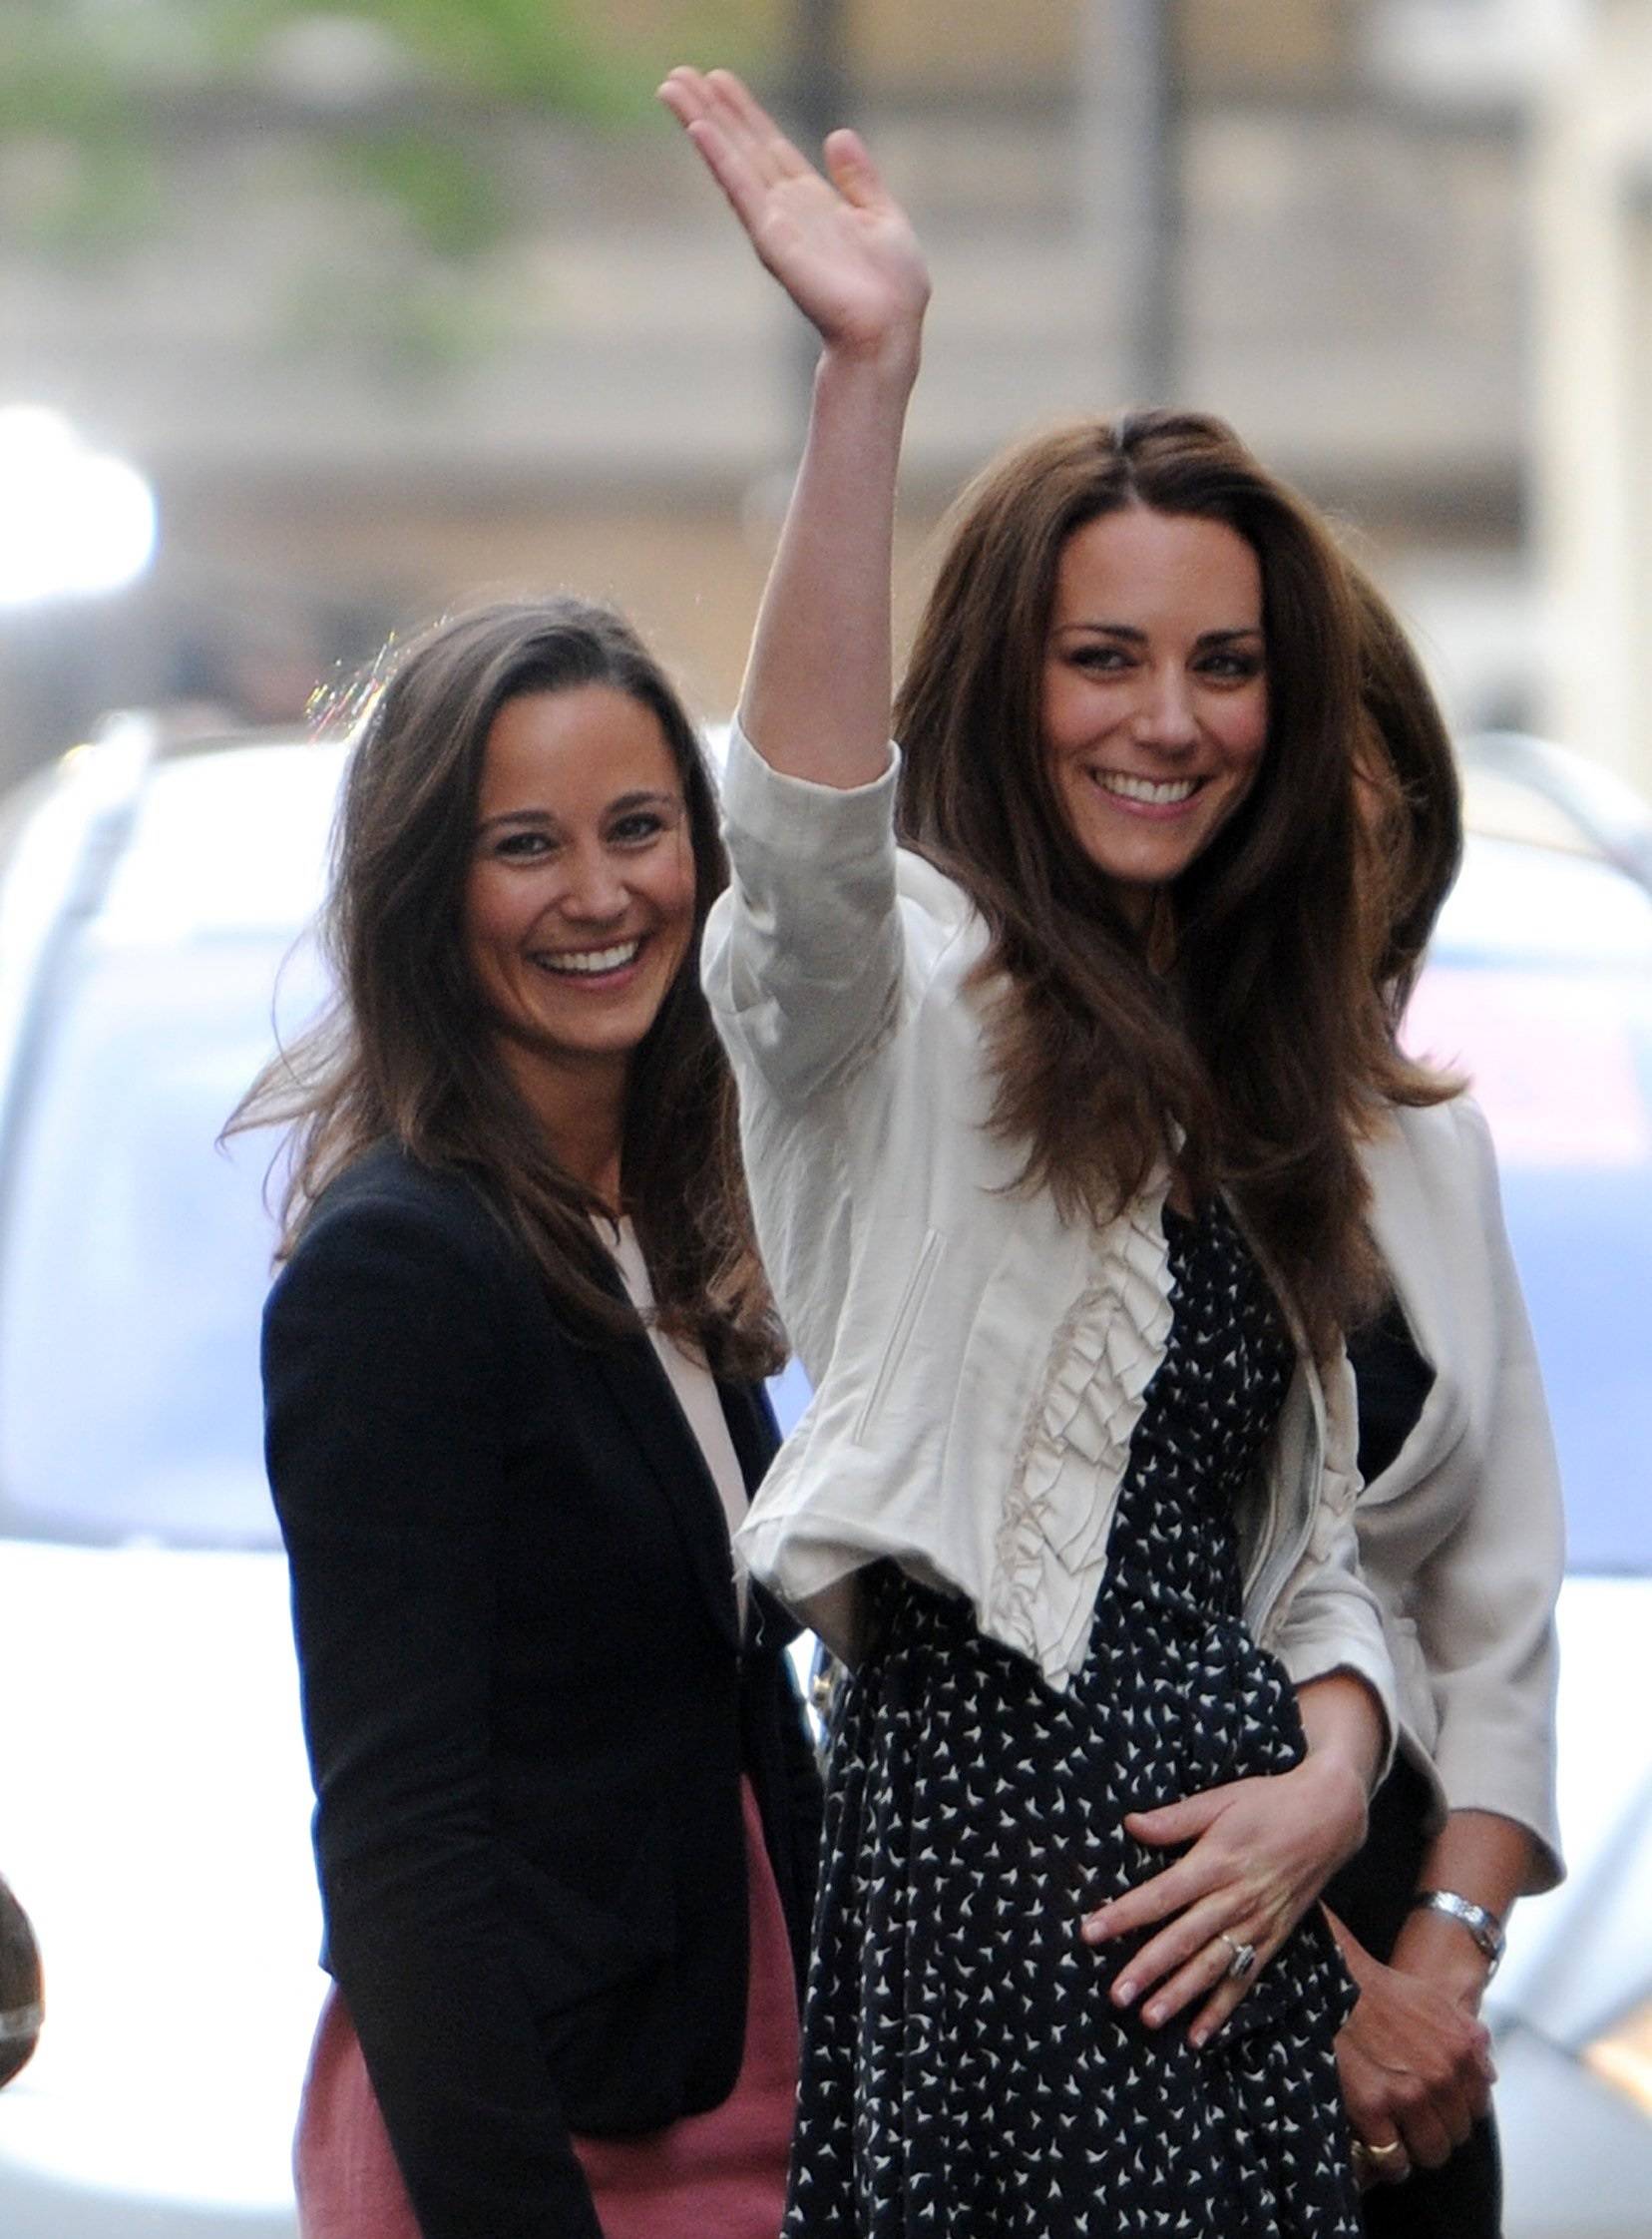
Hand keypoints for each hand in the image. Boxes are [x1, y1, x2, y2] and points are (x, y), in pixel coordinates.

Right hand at [658, 67, 928, 365]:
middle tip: (677, 74)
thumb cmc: (892, 290)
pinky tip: (699, 129)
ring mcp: (775, 223)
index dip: (745, 113)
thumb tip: (838, 135)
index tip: (719, 80)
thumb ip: (860, 180)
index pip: (770, 146)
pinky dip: (720, 159)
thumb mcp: (884, 218)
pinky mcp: (772, 240)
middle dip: (712, 109)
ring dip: (702, 122)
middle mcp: (787, 209)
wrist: (888, 330)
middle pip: (742, 147)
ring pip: (732, 160)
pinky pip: (741, 190)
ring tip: (672, 87)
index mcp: (813, 201)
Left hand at [1079, 1751, 1367, 2044]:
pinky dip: (1222, 2009)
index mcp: (1216, 1861)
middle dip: (1148, 1969)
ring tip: (1150, 2018)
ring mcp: (1257, 1924)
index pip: (1161, 1894)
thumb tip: (1130, 1824)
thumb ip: (1175, 1819)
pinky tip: (1198, 2035)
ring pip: (1212, 1966)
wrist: (1329, 1818)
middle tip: (1116, 1996)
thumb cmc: (1268, 1803)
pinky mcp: (1273, 1939)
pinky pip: (1244, 1979)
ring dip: (1180, 1995)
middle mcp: (1235, 1898)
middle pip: (1184, 1938)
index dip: (1125, 1915)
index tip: (1090, 1932)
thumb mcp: (1220, 1799)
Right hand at [1335, 1944, 1493, 2182]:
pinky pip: (1394, 2159)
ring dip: (1415, 2148)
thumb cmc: (1378, 1989)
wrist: (1330, 1982)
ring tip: (1397, 2138)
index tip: (1438, 2108)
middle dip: (1436, 2128)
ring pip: (1431, 2152)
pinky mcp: (1373, 2109)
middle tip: (1413, 2121)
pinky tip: (1378, 2146)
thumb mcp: (1436, 2001)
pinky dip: (1387, 2160)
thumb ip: (1468, 2036)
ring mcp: (1408, 2095)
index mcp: (1461, 2049)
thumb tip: (1486, 2073)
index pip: (1478, 2107)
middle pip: (1456, 2134)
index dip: (1455, 2108)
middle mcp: (1442, 2076)